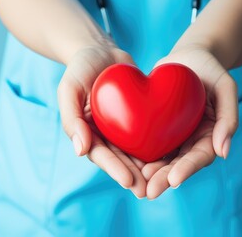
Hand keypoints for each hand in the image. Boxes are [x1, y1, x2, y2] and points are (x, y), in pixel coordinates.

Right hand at [58, 46, 147, 197]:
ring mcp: (120, 127)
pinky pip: (147, 133)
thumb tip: (80, 151)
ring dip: (147, 168)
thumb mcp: (69, 89)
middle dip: (133, 176)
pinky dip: (157, 145)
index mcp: (86, 132)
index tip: (129, 181)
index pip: (100, 155)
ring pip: (134, 151)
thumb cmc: (80, 69)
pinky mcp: (136, 118)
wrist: (100, 50)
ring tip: (162, 181)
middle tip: (149, 191)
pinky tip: (173, 156)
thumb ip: (71, 119)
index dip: (114, 169)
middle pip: (119, 159)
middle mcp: (104, 134)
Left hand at [143, 46, 238, 198]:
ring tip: (136, 183)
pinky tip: (125, 162)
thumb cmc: (210, 68)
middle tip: (150, 192)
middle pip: (177, 163)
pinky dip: (137, 154)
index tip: (174, 180)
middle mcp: (190, 139)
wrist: (186, 57)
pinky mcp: (155, 128)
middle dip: (164, 179)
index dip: (187, 169)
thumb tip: (224, 152)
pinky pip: (146, 142)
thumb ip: (228, 117)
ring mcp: (172, 135)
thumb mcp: (225, 86)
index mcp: (209, 134)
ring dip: (149, 173)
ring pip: (160, 158)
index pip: (199, 157)